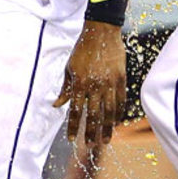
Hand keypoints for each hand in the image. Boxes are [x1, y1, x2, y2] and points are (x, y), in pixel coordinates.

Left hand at [54, 20, 125, 143]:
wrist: (101, 32)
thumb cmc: (82, 50)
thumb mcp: (69, 68)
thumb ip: (65, 88)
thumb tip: (56, 105)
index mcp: (79, 83)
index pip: (75, 111)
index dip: (72, 126)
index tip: (71, 139)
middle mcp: (95, 86)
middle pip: (93, 115)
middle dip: (91, 133)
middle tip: (91, 146)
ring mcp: (110, 83)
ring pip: (109, 112)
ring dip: (106, 128)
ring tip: (105, 141)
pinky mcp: (121, 79)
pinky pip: (121, 101)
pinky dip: (119, 114)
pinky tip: (116, 123)